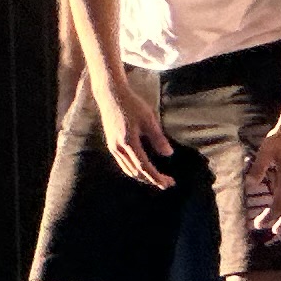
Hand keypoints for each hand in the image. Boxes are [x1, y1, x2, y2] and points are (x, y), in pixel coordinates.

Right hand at [99, 76, 176, 191]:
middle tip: (167, 183)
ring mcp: (113, 147)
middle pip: (136, 172)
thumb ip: (158, 138)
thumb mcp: (149, 119)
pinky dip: (134, 170)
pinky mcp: (111, 144)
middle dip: (152, 180)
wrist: (111, 96)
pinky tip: (143, 169)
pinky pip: (123, 164)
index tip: (169, 183)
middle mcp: (118, 148)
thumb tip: (168, 154)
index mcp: (128, 142)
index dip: (157, 177)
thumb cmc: (132, 105)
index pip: (144, 167)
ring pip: (128, 170)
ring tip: (157, 179)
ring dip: (143, 177)